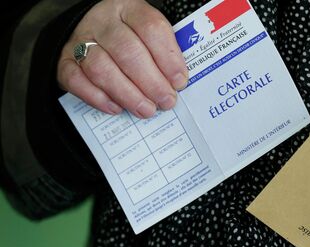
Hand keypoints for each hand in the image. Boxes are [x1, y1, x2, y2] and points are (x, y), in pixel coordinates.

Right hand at [57, 0, 187, 117]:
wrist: (93, 32)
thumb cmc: (132, 37)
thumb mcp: (150, 35)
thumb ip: (164, 53)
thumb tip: (177, 84)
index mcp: (130, 9)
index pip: (151, 28)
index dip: (168, 57)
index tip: (180, 81)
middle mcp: (103, 22)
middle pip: (127, 51)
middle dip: (151, 82)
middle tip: (166, 101)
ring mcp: (80, 40)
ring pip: (102, 68)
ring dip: (128, 94)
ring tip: (146, 109)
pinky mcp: (65, 60)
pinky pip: (77, 80)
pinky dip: (98, 98)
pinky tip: (117, 108)